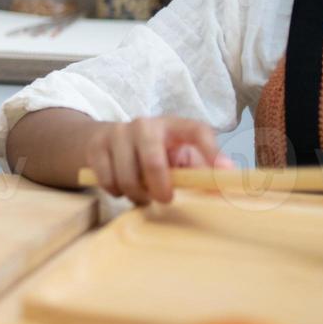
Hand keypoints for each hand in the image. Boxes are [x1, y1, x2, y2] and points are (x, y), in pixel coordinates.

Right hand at [84, 116, 234, 205]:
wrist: (103, 139)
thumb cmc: (150, 154)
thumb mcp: (177, 158)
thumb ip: (200, 172)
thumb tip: (226, 185)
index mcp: (173, 126)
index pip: (197, 131)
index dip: (211, 151)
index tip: (223, 172)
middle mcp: (145, 124)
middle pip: (153, 161)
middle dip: (160, 187)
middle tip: (165, 199)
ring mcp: (117, 133)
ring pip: (127, 177)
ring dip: (137, 195)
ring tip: (142, 195)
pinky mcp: (96, 146)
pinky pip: (107, 181)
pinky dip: (116, 192)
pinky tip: (122, 189)